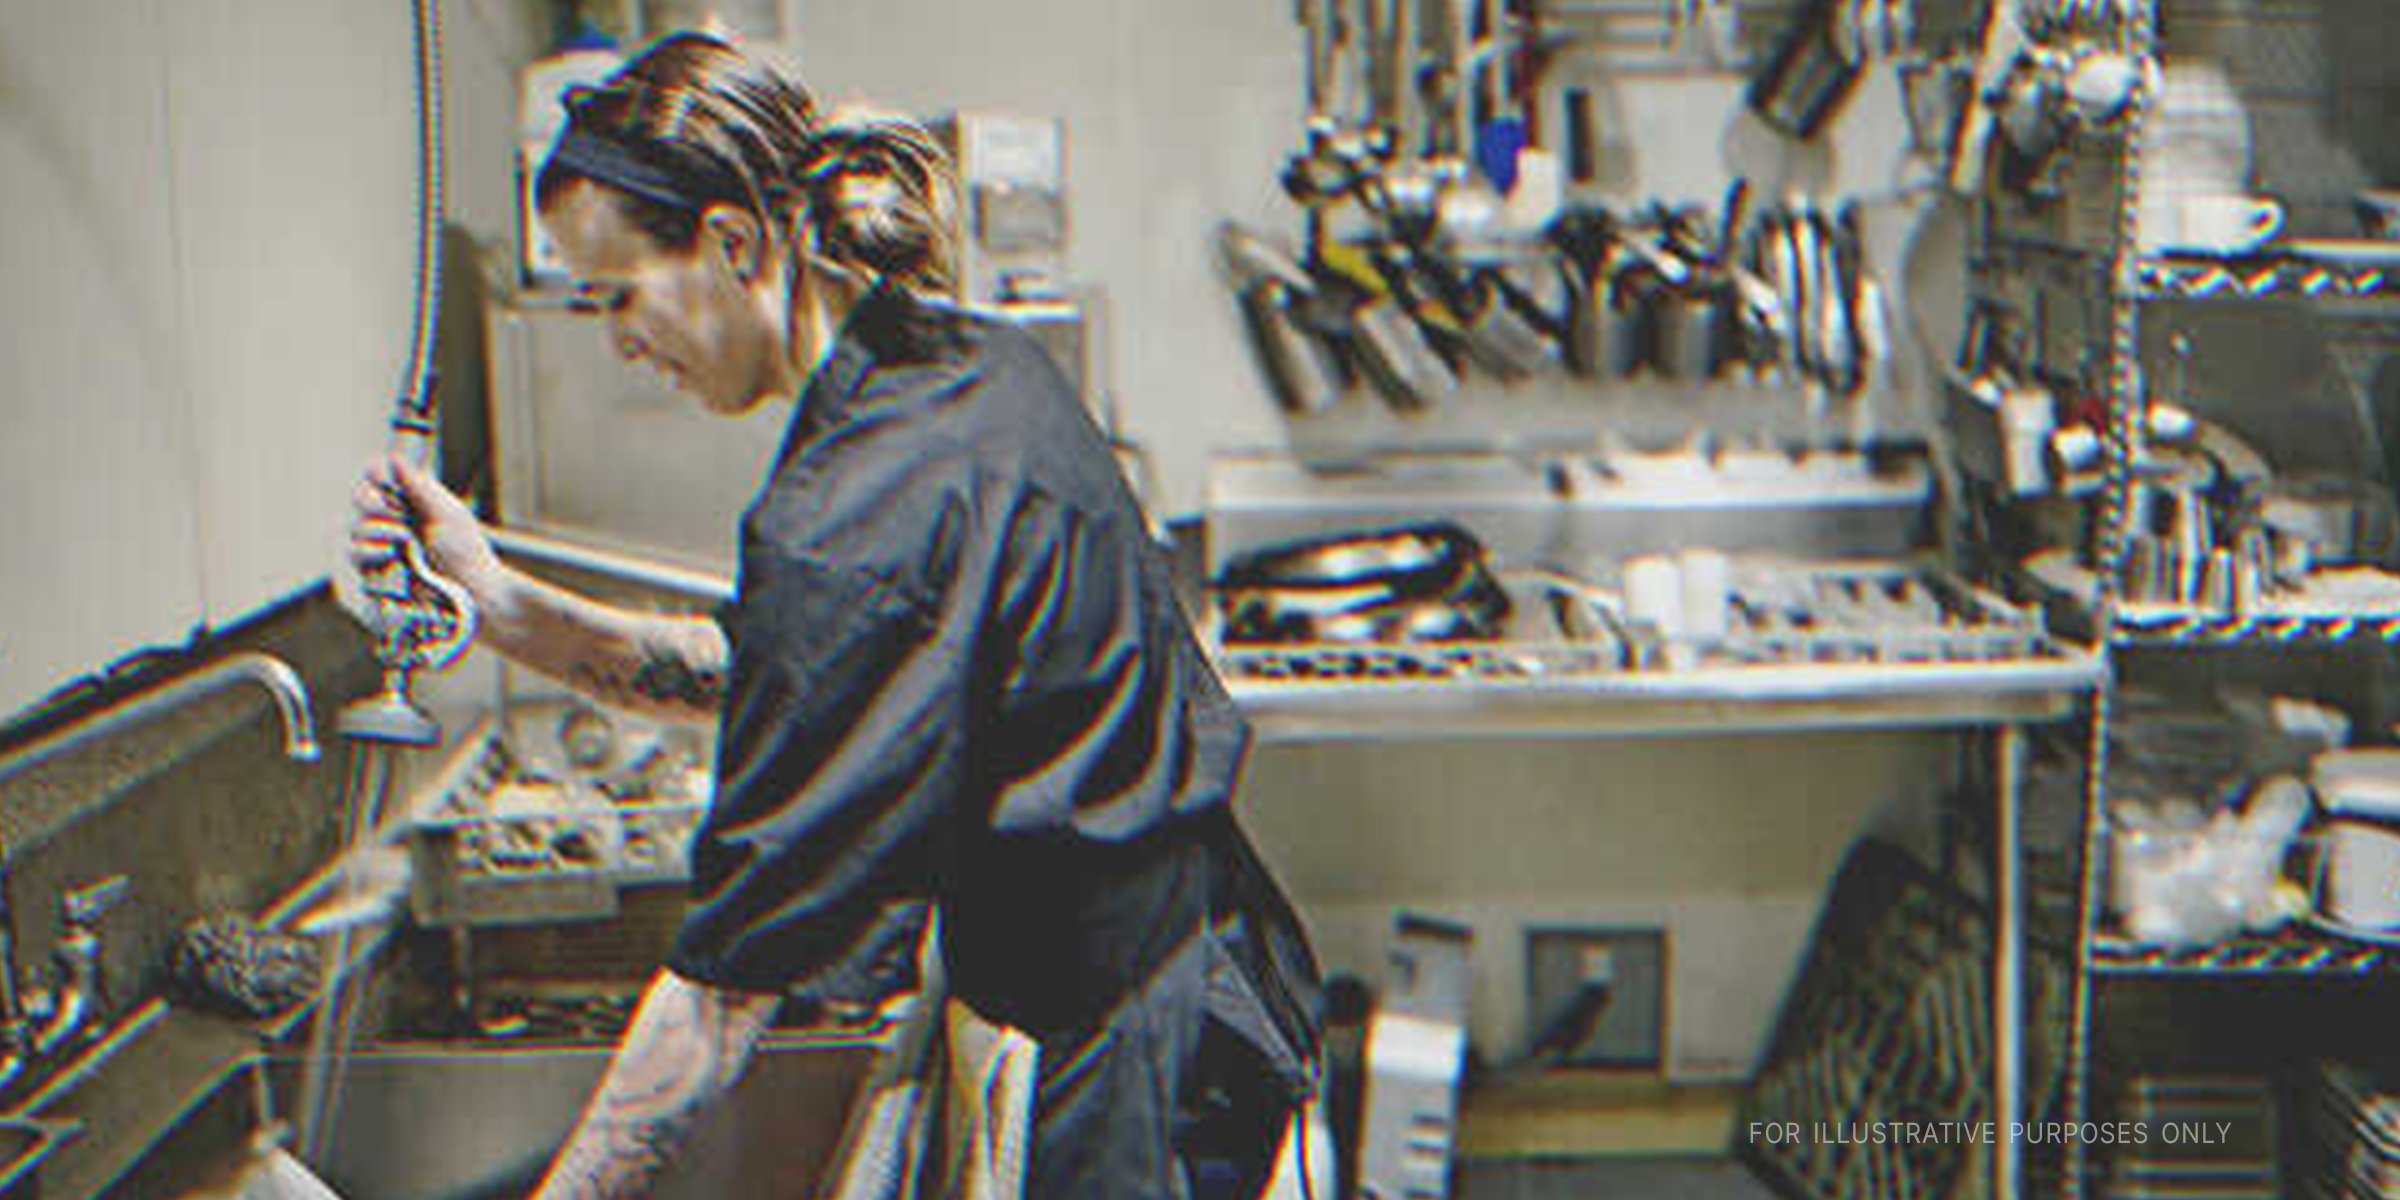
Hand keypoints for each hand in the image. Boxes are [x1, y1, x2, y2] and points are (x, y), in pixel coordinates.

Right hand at [349, 453, 504, 605]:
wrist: (473, 592)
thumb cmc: (467, 552)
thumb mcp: (446, 514)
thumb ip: (418, 488)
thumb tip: (393, 458)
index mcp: (410, 502)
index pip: (378, 479)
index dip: (373, 473)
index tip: (378, 471)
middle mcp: (392, 522)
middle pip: (360, 500)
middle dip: (369, 501)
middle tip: (385, 508)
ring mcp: (381, 547)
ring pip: (355, 529)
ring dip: (374, 530)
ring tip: (402, 539)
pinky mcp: (376, 573)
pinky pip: (355, 556)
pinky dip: (368, 551)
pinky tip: (389, 553)